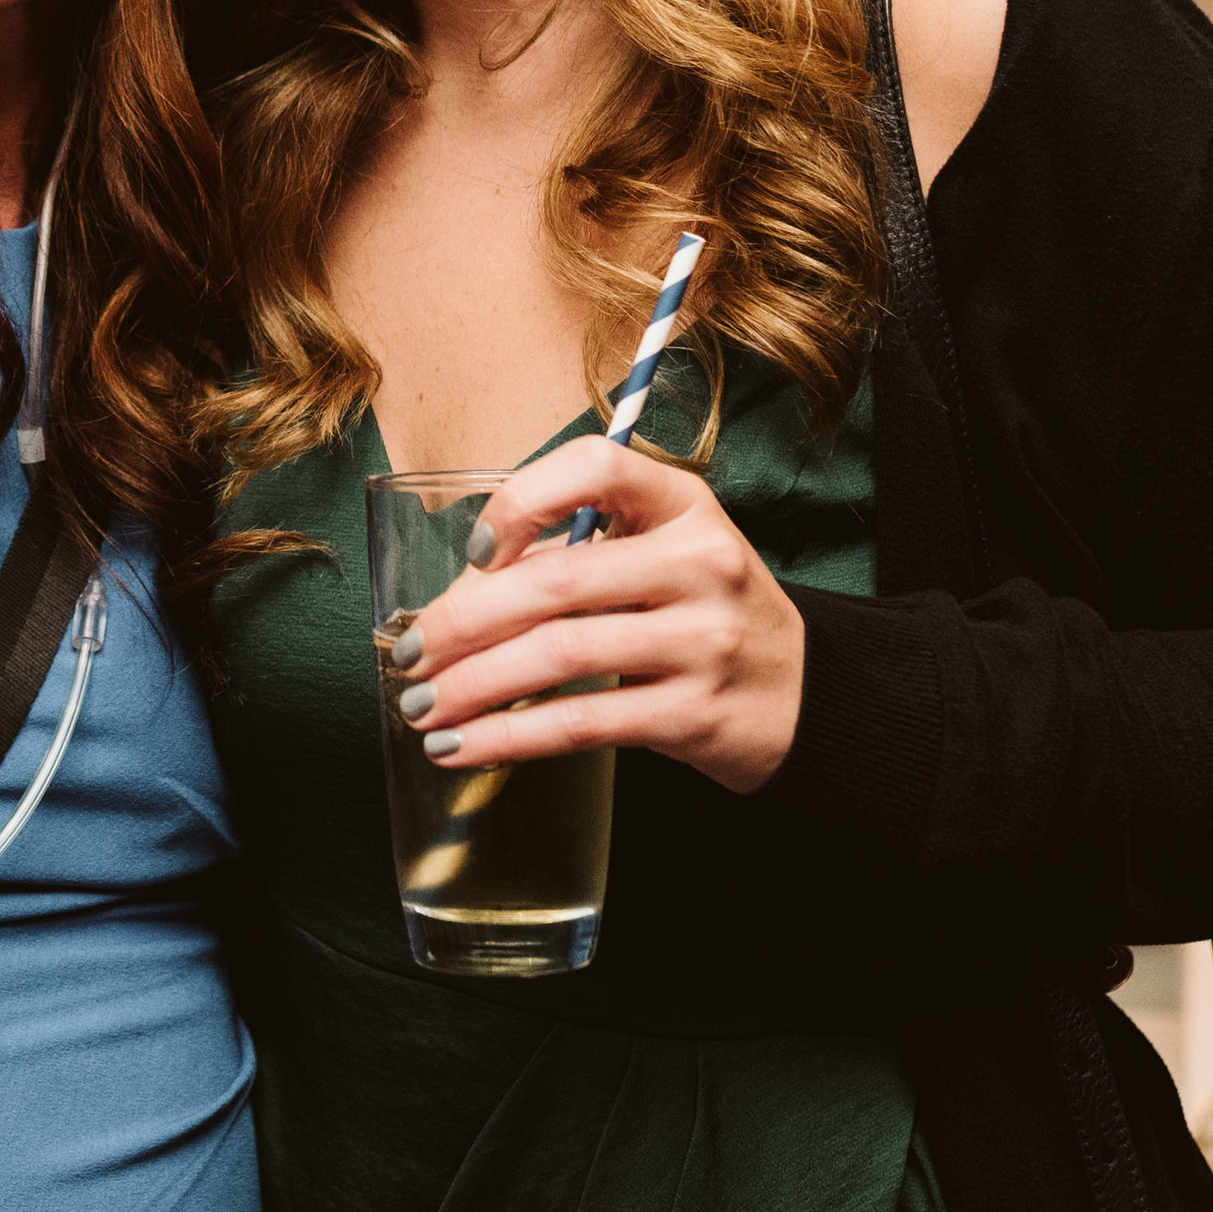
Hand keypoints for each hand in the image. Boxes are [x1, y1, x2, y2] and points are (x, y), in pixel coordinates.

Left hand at [390, 436, 804, 795]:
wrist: (803, 696)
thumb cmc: (702, 612)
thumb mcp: (664, 554)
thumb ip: (579, 555)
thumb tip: (457, 598)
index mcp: (684, 503)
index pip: (594, 465)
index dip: (521, 500)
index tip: (475, 551)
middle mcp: (699, 562)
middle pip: (556, 581)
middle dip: (463, 620)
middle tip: (410, 652)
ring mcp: (703, 639)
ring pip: (560, 656)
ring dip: (473, 684)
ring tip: (421, 705)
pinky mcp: (695, 712)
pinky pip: (583, 721)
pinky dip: (510, 735)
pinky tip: (463, 746)